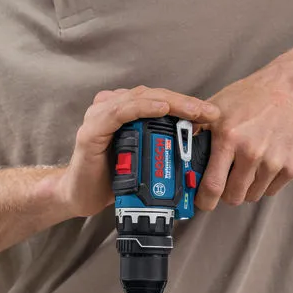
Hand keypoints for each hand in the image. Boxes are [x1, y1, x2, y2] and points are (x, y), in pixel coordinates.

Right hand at [58, 86, 220, 216]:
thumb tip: (198, 148)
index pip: (159, 99)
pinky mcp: (92, 131)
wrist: (81, 197)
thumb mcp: (144, 160)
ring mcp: (99, 117)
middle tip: (210, 112)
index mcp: (123, 111)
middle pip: (153, 95)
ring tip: (194, 111)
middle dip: (185, 102)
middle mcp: (110, 107)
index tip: (211, 114)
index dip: (186, 104)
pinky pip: (120, 112)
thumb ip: (162, 147)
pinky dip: (142, 108)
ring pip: (140, 99)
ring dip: (170, 103)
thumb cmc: (112, 178)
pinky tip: (161, 108)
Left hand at [195, 66, 292, 209]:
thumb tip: (175, 151)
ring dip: (246, 187)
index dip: (205, 200)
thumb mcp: (216, 107)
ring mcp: (275, 161)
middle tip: (226, 181)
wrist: (290, 89)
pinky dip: (265, 183)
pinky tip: (265, 163)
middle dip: (226, 193)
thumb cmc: (250, 97)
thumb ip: (196, 130)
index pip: (213, 186)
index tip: (203, 202)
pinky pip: (272, 190)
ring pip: (253, 196)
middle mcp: (253, 152)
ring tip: (247, 167)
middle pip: (233, 197)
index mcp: (229, 138)